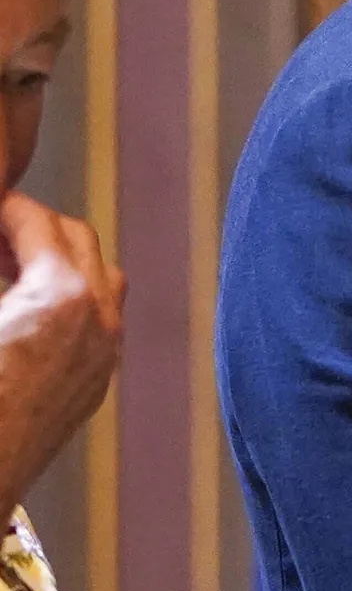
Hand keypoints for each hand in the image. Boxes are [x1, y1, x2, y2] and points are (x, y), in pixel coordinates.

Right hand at [0, 194, 124, 517]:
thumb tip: (3, 235)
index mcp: (59, 296)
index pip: (35, 219)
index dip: (1, 206)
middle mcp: (97, 320)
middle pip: (78, 238)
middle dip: (31, 226)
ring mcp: (103, 354)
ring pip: (100, 277)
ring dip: (57, 260)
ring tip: (5, 269)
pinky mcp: (96, 383)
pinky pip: (100, 319)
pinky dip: (69, 298)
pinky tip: (20, 311)